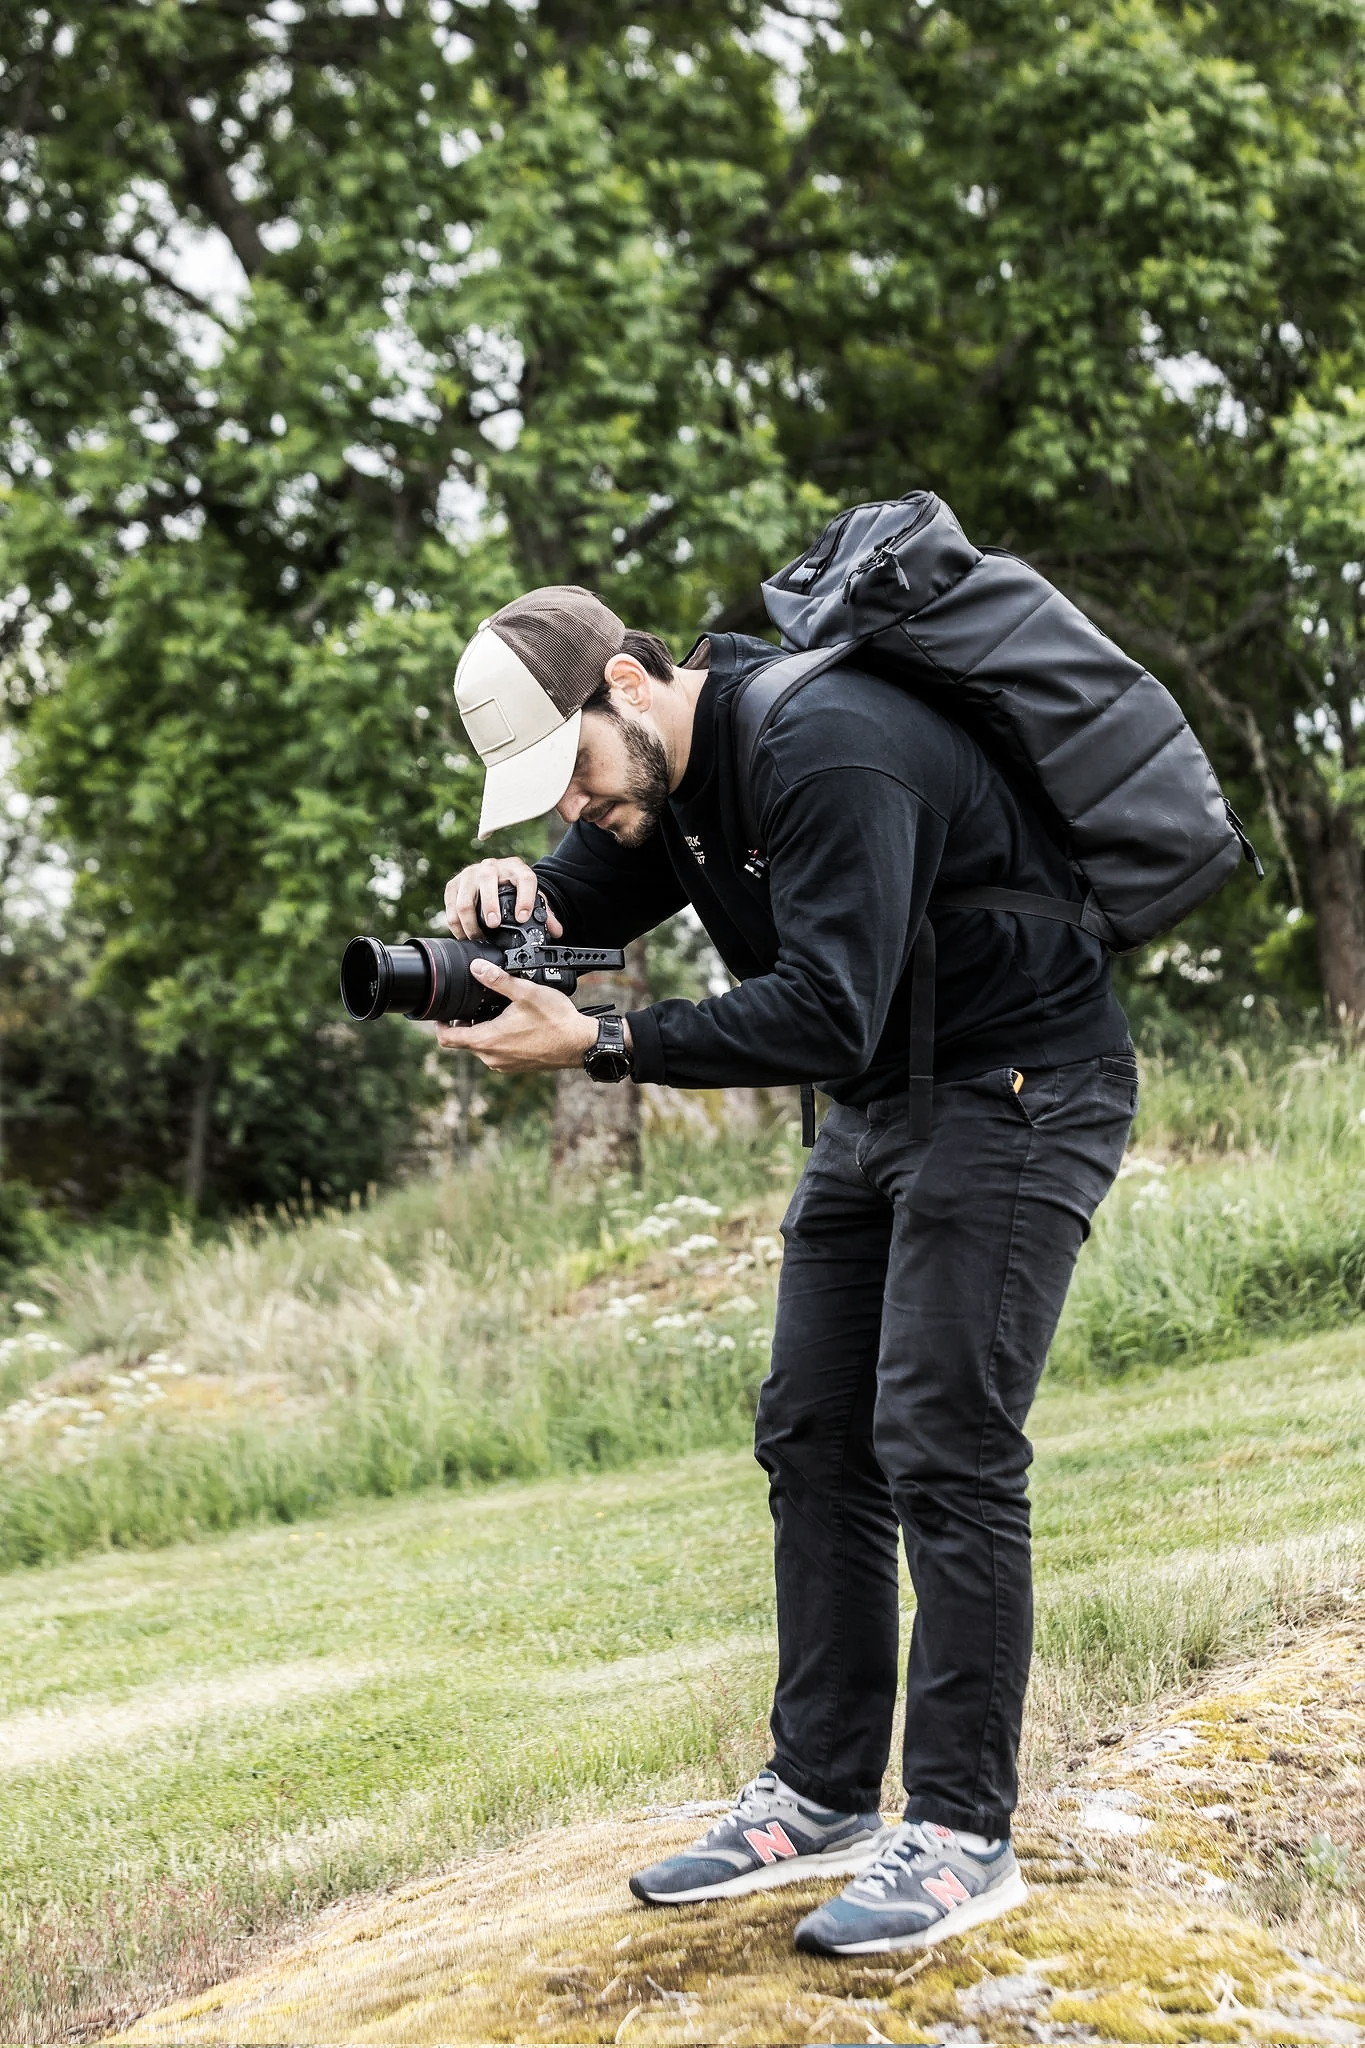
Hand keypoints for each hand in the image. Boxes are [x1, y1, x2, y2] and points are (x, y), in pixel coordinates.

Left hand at [436, 960, 599, 1072]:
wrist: (580, 1044)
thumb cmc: (556, 1020)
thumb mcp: (525, 993)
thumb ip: (497, 980)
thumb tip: (476, 968)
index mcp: (487, 1041)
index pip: (447, 1039)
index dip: (438, 1024)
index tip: (442, 1012)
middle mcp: (492, 1058)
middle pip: (464, 1041)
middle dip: (464, 1023)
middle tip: (474, 1003)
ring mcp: (503, 1065)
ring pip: (481, 1046)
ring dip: (482, 1030)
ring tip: (496, 1011)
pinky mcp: (515, 1066)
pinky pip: (496, 1052)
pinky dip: (496, 1038)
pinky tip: (511, 1023)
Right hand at [444, 857, 562, 939]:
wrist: (495, 876)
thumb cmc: (514, 889)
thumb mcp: (531, 897)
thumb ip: (544, 914)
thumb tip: (556, 931)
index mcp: (516, 869)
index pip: (524, 878)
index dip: (525, 898)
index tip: (523, 917)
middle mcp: (492, 867)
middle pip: (488, 880)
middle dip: (489, 904)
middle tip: (493, 925)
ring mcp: (470, 874)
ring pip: (465, 897)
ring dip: (470, 920)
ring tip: (478, 937)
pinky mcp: (454, 884)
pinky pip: (451, 905)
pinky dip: (456, 923)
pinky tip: (464, 935)